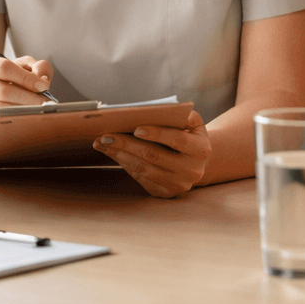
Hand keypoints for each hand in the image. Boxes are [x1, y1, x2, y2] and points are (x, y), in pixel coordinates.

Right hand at [0, 54, 54, 113]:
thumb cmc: (5, 80)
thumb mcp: (20, 67)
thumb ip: (36, 67)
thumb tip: (42, 79)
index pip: (4, 67)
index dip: (26, 77)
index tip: (44, 85)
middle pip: (2, 90)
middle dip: (28, 97)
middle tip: (45, 103)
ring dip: (23, 111)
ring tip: (38, 111)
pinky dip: (14, 120)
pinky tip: (25, 119)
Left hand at [92, 110, 211, 197]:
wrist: (195, 160)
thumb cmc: (188, 134)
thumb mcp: (191, 122)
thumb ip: (180, 114)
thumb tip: (157, 110)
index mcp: (201, 149)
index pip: (178, 140)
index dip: (157, 134)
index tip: (136, 129)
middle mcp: (192, 170)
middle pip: (155, 156)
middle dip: (127, 144)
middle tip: (106, 135)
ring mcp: (179, 185)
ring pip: (144, 169)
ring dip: (120, 155)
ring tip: (103, 143)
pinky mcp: (166, 193)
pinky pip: (141, 178)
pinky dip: (124, 164)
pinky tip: (113, 153)